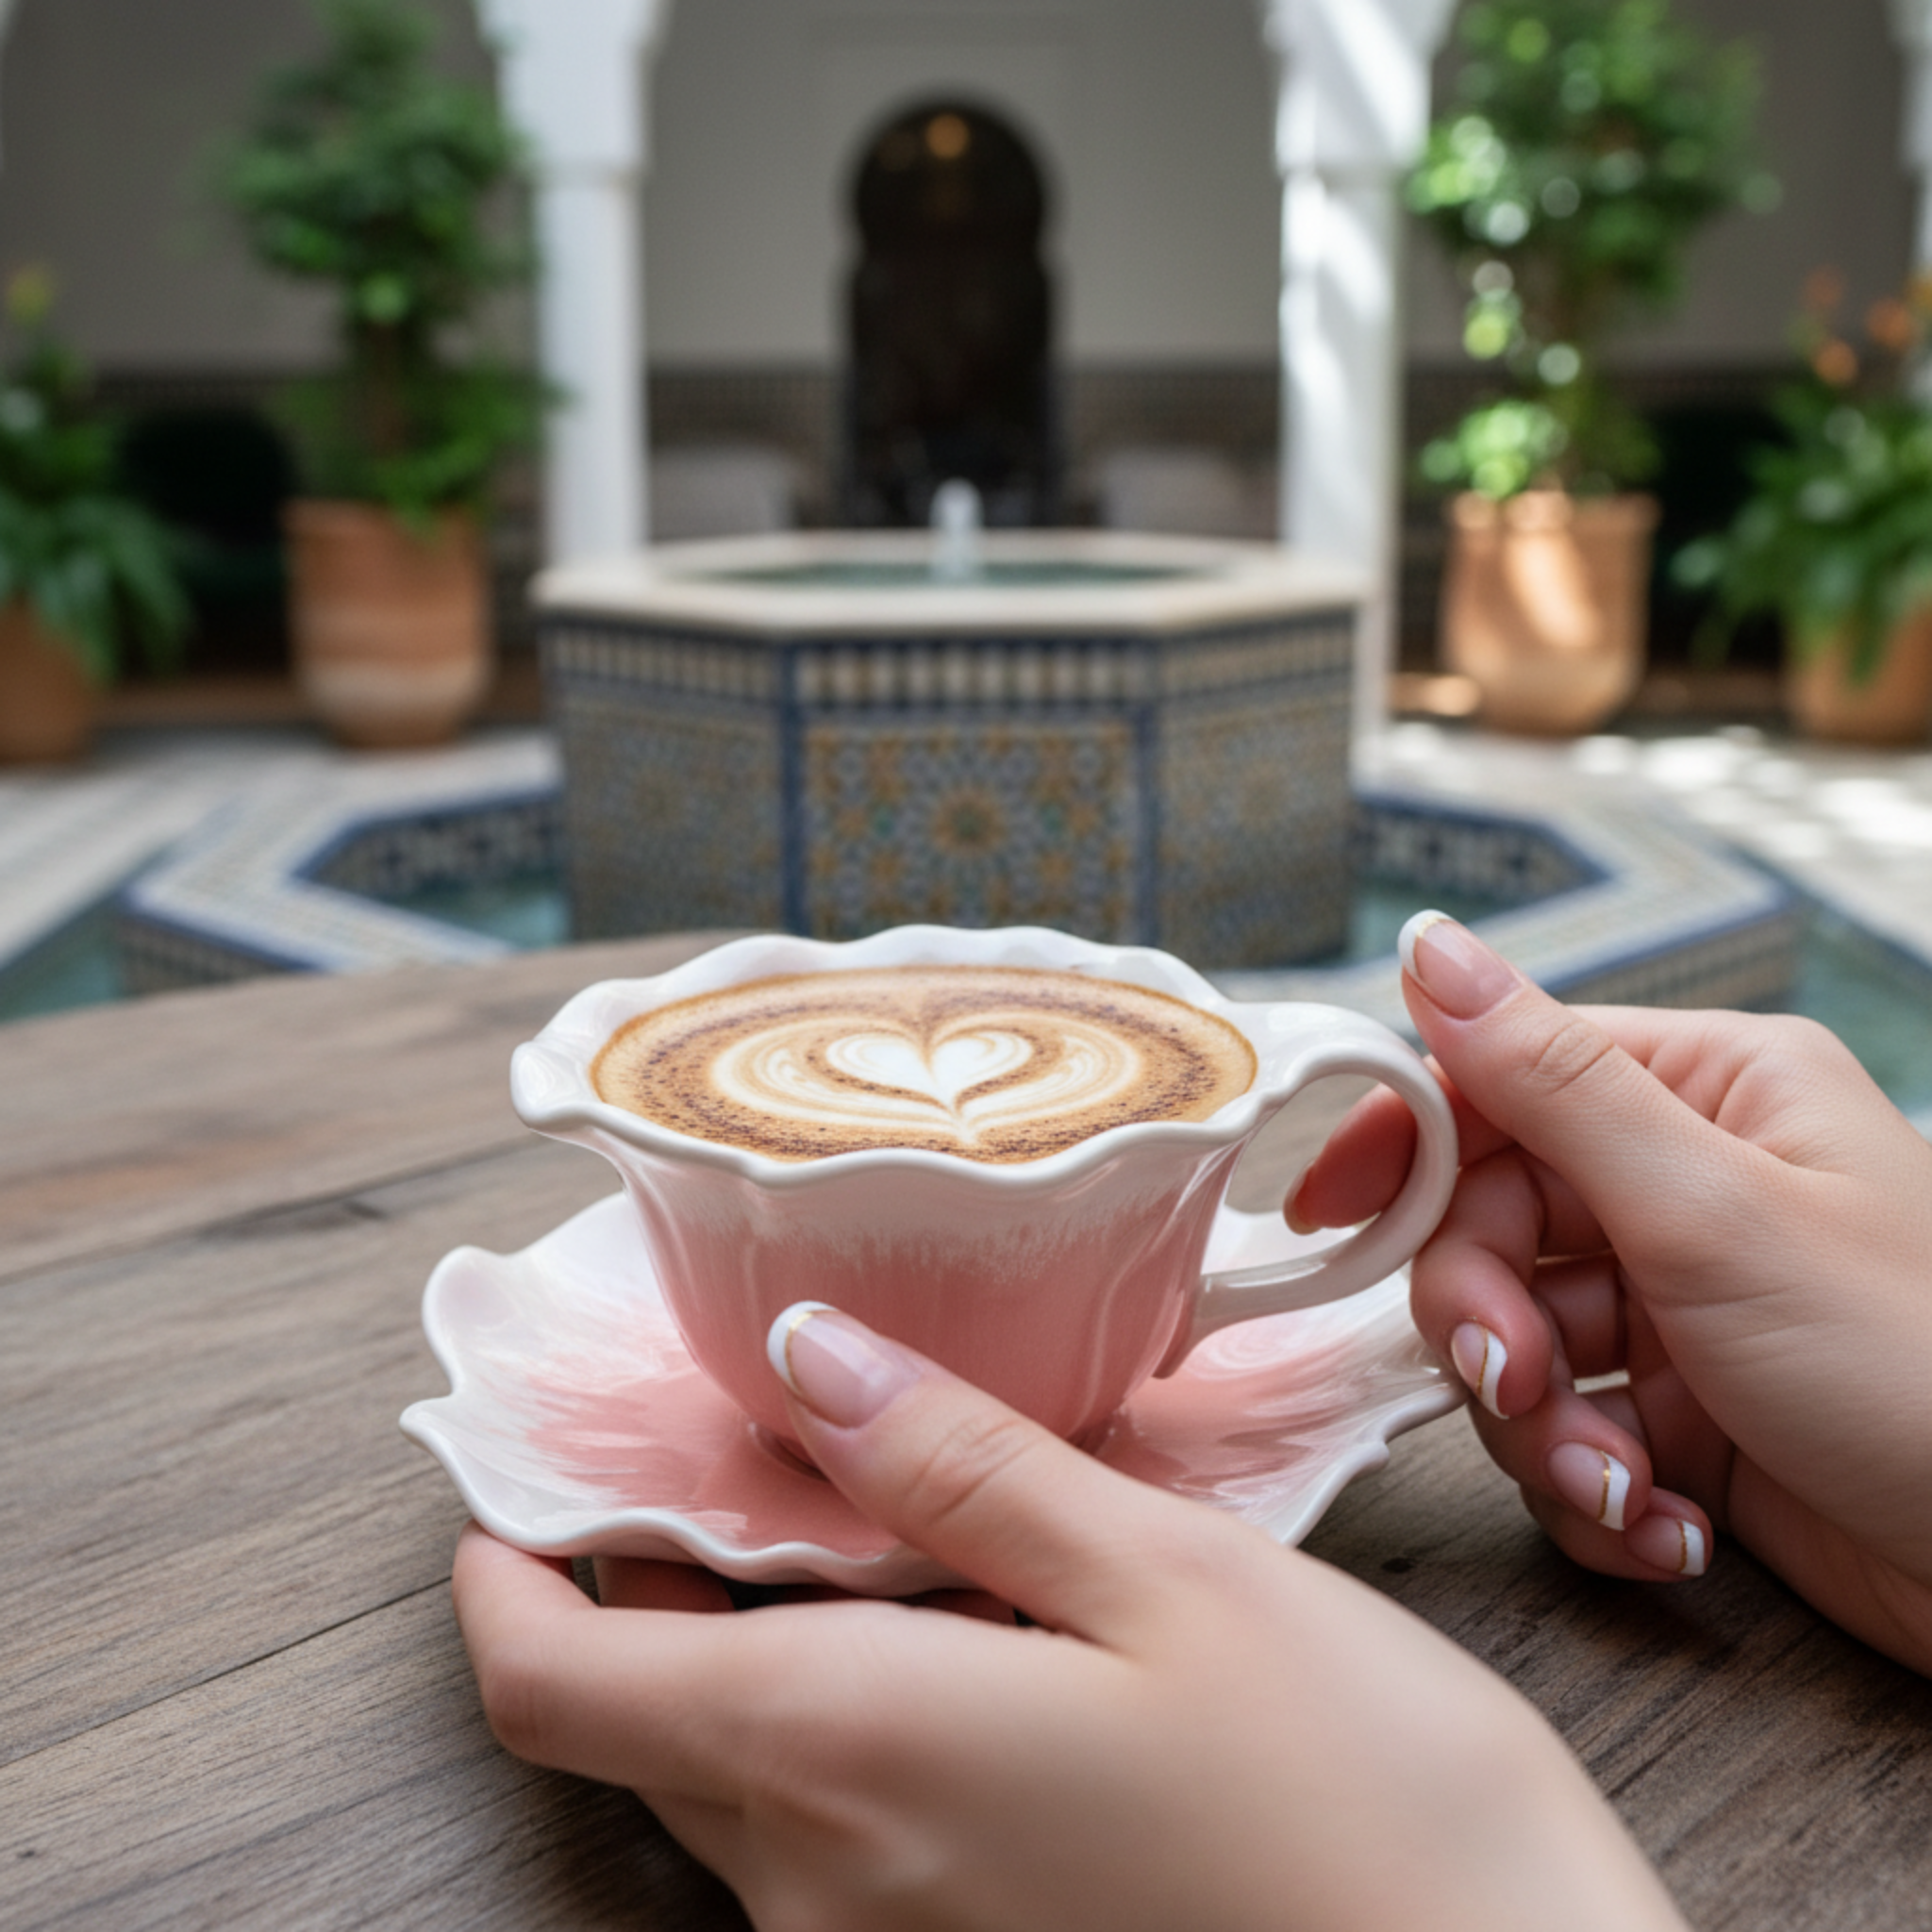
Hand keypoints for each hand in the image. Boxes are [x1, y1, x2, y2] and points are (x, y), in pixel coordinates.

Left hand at [454, 1305, 1685, 1931]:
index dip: (499, 1568)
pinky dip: (826, 1713)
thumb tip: (801, 1353)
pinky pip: (824, 1834)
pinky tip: (944, 1619)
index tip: (524, 1464)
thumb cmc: (1360, 1794)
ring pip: (731, 1772)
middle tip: (716, 1430)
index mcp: (847, 1755)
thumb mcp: (1165, 1574)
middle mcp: (824, 1885)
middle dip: (638, 1575)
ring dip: (740, 1638)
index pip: (549, 1682)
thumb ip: (959, 1463)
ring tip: (844, 1493)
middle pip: (634, 1721)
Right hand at [1292, 912, 1931, 1674]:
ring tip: (1626, 1489)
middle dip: (1489, 1325)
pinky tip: (1667, 1530)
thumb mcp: (1711, 1212)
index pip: (1498, 1084)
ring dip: (1544, 1430)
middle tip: (1518, 1386)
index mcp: (1706, 1094)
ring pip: (1515, 1343)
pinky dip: (1593, 1488)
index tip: (1331, 1217)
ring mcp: (1679, 1305)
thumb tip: (1427, 943)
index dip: (1408, 1150)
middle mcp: (1685, 1187)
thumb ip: (1548, 1082)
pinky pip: (1565, 1430)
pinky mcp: (1680, 1415)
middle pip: (1488, 1227)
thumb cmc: (1915, 1367)